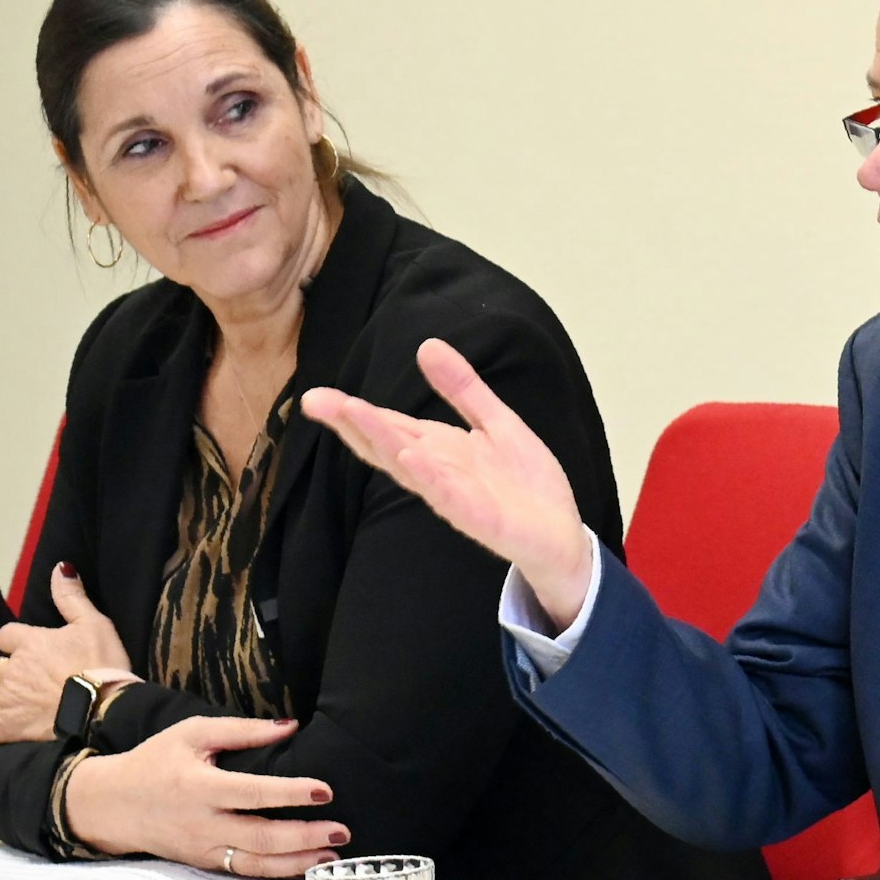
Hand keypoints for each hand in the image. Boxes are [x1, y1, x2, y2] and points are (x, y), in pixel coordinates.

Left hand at [0, 564, 135, 744]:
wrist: (103, 708)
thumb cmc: (101, 663)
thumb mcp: (95, 623)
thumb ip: (71, 597)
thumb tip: (59, 567)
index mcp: (29, 643)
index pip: (5, 636)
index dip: (16, 642)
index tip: (31, 649)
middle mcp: (11, 670)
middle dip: (8, 672)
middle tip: (30, 680)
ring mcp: (5, 702)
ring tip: (14, 705)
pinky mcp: (6, 730)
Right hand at [66, 716, 347, 878]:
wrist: (113, 804)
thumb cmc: (155, 762)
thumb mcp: (193, 733)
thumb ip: (242, 729)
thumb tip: (289, 726)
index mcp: (199, 786)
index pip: (252, 793)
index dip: (290, 793)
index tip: (324, 790)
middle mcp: (202, 823)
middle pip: (260, 836)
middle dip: (304, 836)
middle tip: (341, 830)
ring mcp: (203, 847)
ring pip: (255, 862)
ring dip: (297, 862)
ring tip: (331, 856)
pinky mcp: (203, 862)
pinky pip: (244, 872)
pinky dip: (276, 873)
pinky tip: (303, 867)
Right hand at [301, 338, 590, 627]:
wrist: (563, 535)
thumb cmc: (523, 483)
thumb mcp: (495, 422)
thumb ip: (463, 388)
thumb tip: (427, 345)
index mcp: (438, 450)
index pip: (389, 427)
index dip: (353, 411)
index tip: (316, 395)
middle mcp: (438, 473)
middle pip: (387, 445)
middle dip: (354, 422)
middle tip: (316, 401)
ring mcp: (457, 497)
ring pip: (411, 468)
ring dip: (383, 442)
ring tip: (355, 415)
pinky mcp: (482, 519)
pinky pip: (450, 497)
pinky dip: (430, 478)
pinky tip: (411, 458)